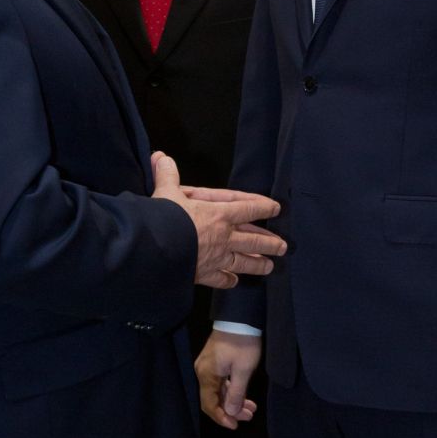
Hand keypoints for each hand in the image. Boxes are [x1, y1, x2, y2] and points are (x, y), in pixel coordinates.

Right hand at [151, 154, 284, 288]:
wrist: (154, 251)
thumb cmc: (163, 219)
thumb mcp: (166, 192)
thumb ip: (167, 175)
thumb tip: (160, 156)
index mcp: (218, 214)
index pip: (248, 208)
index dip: (264, 207)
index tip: (276, 208)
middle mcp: (223, 237)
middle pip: (254, 240)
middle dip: (269, 243)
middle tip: (283, 247)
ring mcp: (216, 258)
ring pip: (243, 261)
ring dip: (257, 264)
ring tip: (269, 266)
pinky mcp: (204, 275)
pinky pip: (221, 279)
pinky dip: (229, 280)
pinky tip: (234, 280)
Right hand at [196, 330, 261, 428]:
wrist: (240, 317)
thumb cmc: (243, 343)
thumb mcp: (243, 370)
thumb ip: (236, 393)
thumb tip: (230, 412)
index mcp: (207, 375)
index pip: (209, 404)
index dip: (221, 417)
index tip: (235, 425)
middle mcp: (203, 372)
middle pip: (213, 399)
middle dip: (230, 410)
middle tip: (248, 416)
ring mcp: (208, 366)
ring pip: (218, 391)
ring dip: (233, 401)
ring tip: (251, 408)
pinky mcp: (215, 362)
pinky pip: (220, 382)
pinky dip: (232, 391)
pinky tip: (245, 396)